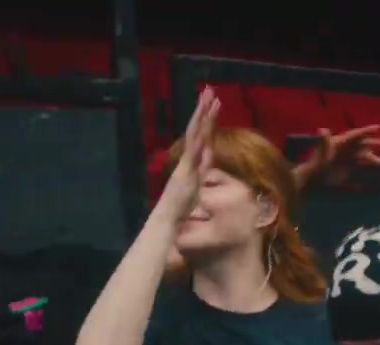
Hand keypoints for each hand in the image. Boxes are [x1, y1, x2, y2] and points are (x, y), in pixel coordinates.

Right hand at [159, 87, 219, 220]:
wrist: (165, 221)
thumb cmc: (178, 209)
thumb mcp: (195, 187)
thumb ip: (201, 173)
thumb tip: (207, 159)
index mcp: (191, 162)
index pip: (201, 137)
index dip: (208, 121)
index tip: (214, 105)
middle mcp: (187, 159)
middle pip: (197, 130)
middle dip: (204, 110)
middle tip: (210, 90)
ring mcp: (186, 163)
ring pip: (195, 134)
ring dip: (202, 115)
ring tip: (209, 96)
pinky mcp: (186, 171)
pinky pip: (194, 150)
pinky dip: (200, 136)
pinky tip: (205, 122)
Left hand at [292, 125, 379, 188]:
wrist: (312, 180)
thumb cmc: (315, 165)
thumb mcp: (320, 153)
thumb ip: (323, 142)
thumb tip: (322, 129)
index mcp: (339, 142)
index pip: (355, 134)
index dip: (366, 131)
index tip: (378, 128)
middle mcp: (345, 149)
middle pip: (361, 144)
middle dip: (372, 143)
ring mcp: (347, 159)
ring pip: (363, 155)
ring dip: (373, 158)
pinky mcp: (348, 168)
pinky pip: (361, 164)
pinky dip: (369, 165)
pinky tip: (377, 169)